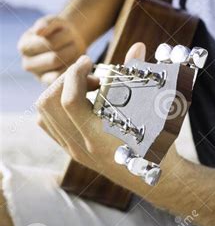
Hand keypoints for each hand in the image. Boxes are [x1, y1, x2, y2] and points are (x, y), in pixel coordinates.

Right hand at [18, 14, 86, 84]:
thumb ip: (45, 24)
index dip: (64, 37)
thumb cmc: (59, 30)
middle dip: (70, 48)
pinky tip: (78, 63)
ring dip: (74, 61)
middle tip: (76, 43)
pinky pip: (65, 82)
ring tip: (77, 52)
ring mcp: (39, 77)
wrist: (68, 41)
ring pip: (61, 72)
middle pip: (55, 59)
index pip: (49, 44)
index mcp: (25, 46)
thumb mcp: (53, 21)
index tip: (69, 32)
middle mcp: (27, 64)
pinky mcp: (52, 86)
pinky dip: (75, 72)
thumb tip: (39, 31)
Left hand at [35, 42, 146, 171]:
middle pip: (48, 105)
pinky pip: (50, 125)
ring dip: (60, 93)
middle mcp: (81, 146)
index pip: (67, 100)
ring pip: (44, 115)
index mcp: (99, 137)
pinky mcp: (73, 151)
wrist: (159, 178)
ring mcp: (74, 150)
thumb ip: (139, 78)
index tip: (90, 62)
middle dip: (65, 81)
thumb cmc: (159, 144)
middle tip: (90, 75)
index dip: (74, 74)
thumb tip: (137, 47)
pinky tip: (83, 101)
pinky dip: (58, 107)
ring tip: (87, 87)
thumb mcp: (153, 112)